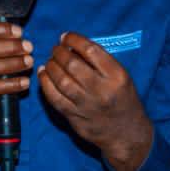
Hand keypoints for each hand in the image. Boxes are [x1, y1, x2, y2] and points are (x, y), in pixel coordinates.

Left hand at [37, 32, 153, 170]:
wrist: (126, 133)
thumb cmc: (123, 99)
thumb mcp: (121, 77)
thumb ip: (100, 62)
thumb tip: (71, 46)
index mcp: (117, 76)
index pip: (91, 50)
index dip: (74, 40)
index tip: (66, 37)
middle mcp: (101, 90)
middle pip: (72, 64)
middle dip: (59, 52)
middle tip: (56, 49)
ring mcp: (86, 105)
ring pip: (61, 80)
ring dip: (51, 66)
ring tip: (50, 61)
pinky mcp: (74, 117)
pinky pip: (54, 98)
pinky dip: (45, 83)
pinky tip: (43, 75)